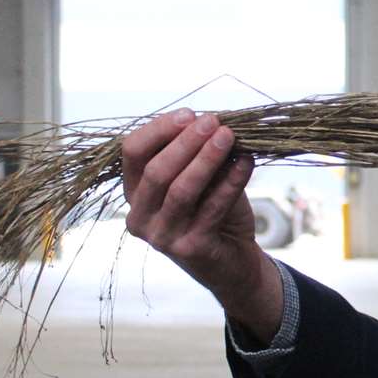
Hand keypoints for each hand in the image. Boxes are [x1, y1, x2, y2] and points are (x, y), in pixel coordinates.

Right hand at [121, 108, 283, 339]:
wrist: (233, 263)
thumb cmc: (213, 213)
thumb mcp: (201, 179)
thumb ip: (196, 155)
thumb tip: (208, 121)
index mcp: (134, 193)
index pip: (132, 153)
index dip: (159, 130)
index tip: (189, 114)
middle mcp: (139, 217)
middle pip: (155, 171)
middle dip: (185, 142)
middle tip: (213, 121)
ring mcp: (162, 236)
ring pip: (181, 190)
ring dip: (206, 159)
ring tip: (228, 136)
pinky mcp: (190, 248)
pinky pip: (212, 208)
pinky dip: (230, 182)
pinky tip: (245, 162)